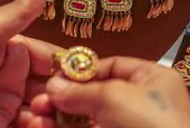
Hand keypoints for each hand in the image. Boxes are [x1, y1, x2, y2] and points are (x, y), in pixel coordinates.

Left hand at [0, 0, 59, 127]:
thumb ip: (18, 13)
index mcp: (12, 52)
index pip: (51, 59)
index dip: (69, 69)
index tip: (86, 78)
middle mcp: (11, 78)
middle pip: (50, 89)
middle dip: (62, 96)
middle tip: (64, 103)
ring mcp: (2, 103)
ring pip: (41, 111)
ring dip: (49, 115)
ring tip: (44, 115)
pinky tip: (35, 125)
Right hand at [24, 57, 189, 127]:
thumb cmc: (149, 123)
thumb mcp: (115, 98)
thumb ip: (81, 90)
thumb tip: (52, 85)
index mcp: (151, 79)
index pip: (111, 66)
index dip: (82, 70)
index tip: (54, 77)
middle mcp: (140, 102)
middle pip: (95, 93)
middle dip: (66, 96)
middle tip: (41, 101)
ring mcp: (128, 126)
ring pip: (87, 118)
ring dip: (62, 117)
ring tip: (38, 117)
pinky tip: (45, 127)